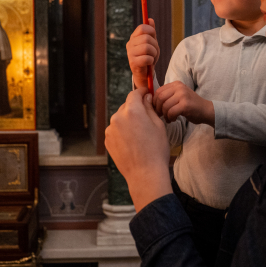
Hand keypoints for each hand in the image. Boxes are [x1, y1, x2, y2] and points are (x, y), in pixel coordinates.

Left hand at [105, 88, 171, 211]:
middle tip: (146, 117)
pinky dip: (122, 131)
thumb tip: (146, 99)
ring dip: (128, 121)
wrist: (145, 173)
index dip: (141, 92)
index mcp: (132, 111)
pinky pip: (116, 130)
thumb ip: (150, 108)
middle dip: (135, 108)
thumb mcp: (158, 125)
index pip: (134, 94)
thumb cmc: (155, 150)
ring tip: (139, 134)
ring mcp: (110, 129)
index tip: (146, 94)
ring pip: (120, 118)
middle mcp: (118, 117)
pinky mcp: (108, 140)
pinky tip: (132, 141)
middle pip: (127, 106)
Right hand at [127, 19, 158, 89]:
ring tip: (152, 57)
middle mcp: (130, 44)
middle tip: (154, 51)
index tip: (154, 37)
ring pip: (147, 47)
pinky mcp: (133, 63)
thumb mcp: (152, 42)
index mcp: (134, 37)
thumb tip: (150, 20)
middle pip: (146, 38)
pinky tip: (149, 63)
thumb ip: (151, 32)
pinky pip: (147, 58)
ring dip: (154, 53)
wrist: (144, 73)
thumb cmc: (148, 56)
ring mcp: (130, 53)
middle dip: (155, 45)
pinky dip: (152, 61)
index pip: (142, 28)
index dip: (151, 31)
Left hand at [154, 81, 214, 125]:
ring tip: (168, 118)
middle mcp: (179, 87)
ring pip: (165, 105)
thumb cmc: (191, 106)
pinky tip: (173, 120)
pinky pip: (171, 112)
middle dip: (158, 109)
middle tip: (161, 115)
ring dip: (164, 115)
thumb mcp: (179, 96)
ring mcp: (183, 95)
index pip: (158, 91)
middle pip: (160, 97)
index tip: (157, 110)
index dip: (155, 102)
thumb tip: (151, 102)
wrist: (206, 110)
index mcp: (176, 84)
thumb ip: (167, 96)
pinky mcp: (186, 104)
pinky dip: (170, 118)